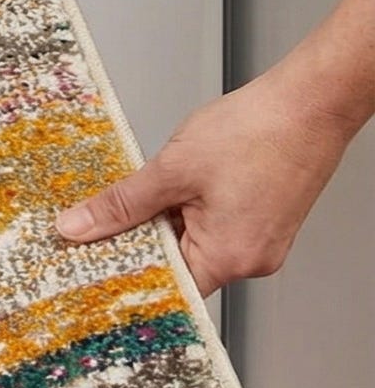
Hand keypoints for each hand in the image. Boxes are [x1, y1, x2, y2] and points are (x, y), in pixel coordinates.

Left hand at [54, 68, 357, 296]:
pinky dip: (188, 209)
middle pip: (179, 264)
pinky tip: (174, 183)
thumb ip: (122, 204)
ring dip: (164, 219)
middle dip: (141, 238)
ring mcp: (261, 241)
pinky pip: (214, 226)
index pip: (165, 284)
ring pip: (194, 241)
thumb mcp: (171, 169)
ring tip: (147, 189)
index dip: (124, 269)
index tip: (88, 256)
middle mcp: (250, 260)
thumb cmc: (256, 132)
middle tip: (101, 217)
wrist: (308, 103)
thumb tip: (78, 227)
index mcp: (229, 258)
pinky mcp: (264, 221)